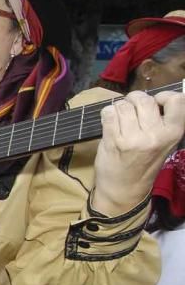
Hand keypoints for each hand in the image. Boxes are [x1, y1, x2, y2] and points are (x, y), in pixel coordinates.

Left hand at [93, 90, 184, 215]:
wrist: (124, 188)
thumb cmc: (144, 163)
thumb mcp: (164, 142)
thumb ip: (162, 121)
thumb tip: (155, 97)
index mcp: (173, 133)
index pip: (176, 100)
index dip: (163, 96)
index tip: (156, 103)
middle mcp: (155, 134)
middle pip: (144, 99)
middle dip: (135, 100)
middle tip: (132, 110)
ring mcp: (133, 138)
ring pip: (124, 104)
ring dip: (120, 107)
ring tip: (121, 119)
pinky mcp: (113, 140)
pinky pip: (108, 113)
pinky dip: (108, 114)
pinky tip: (111, 123)